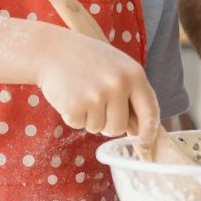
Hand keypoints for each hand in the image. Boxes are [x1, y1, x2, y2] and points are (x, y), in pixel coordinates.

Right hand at [41, 0, 159, 149]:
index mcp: (135, 74)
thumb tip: (139, 131)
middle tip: (95, 101)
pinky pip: (80, 125)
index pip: (149, 111)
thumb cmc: (88, 61)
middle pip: (119, 127)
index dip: (148, 134)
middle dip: (107, 123)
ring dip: (89, 118)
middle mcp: (119, 85)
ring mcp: (97, 95)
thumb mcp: (118, 68)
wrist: (52, 51)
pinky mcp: (76, 106)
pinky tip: (70, 95)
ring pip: (99, 128)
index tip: (145, 149)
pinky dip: (73, 116)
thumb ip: (132, 94)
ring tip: (82, 93)